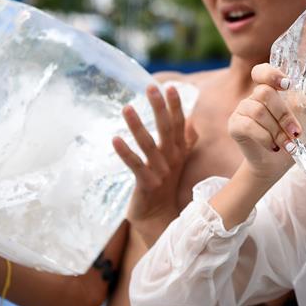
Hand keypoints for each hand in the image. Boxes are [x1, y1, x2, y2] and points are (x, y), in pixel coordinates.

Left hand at [112, 84, 197, 225]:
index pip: (178, 124)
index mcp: (178, 152)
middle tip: (151, 87)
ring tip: (127, 107)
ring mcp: (160, 172)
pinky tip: (115, 139)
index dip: (174, 106)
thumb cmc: (166, 187)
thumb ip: (185, 141)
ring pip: (148, 145)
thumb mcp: (177, 162)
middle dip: (159, 108)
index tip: (169, 86)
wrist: (159, 219)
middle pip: (166, 129)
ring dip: (137, 126)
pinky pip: (135, 166)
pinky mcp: (147, 185)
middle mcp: (171, 159)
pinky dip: (125, 153)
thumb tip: (190, 120)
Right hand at [228, 64, 301, 182]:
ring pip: (258, 111)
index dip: (271, 74)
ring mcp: (242, 110)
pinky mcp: (235, 125)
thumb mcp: (304, 122)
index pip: (262, 72)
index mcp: (269, 90)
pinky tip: (273, 147)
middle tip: (297, 133)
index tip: (287, 85)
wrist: (274, 165)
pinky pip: (248, 126)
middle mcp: (253, 97)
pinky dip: (265, 137)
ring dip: (276, 130)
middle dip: (284, 114)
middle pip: (264, 93)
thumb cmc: (290, 138)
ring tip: (288, 145)